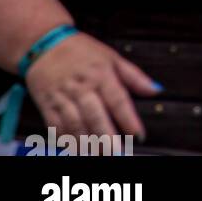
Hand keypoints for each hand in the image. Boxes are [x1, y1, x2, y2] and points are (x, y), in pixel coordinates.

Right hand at [24, 31, 156, 144]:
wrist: (45, 44)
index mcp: (101, 74)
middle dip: (106, 137)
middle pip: (95, 115)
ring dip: (87, 143)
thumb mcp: (112, 57)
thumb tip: (156, 89)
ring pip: (76, 125)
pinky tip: (76, 150)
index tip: (139, 135)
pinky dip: (66, 140)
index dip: (129, 119)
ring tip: (98, 155)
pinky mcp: (48, 105)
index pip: (118, 99)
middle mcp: (82, 87)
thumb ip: (134, 76)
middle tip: (117, 153)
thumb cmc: (81, 51)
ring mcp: (63, 97)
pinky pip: (57, 127)